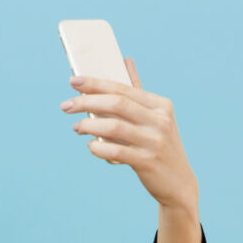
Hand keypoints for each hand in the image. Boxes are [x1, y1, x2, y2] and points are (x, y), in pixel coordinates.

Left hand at [60, 58, 198, 212]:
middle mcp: (160, 120)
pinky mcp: (147, 162)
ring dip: (89, 126)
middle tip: (65, 106)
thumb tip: (125, 61)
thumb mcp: (154, 117)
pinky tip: (90, 146)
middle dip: (87, 102)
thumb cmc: (157, 145)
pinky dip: (99, 148)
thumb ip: (137, 92)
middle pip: (117, 104)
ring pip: (115, 127)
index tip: (73, 81)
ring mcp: (154, 141)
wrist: (177, 182)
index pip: (123, 89)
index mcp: (160, 105)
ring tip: (75, 127)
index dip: (96, 83)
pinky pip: (116, 152)